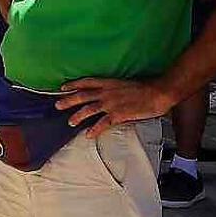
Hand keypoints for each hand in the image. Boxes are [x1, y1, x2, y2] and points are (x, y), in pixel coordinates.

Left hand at [56, 76, 175, 137]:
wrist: (158, 92)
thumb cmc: (146, 88)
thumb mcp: (125, 84)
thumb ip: (114, 89)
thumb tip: (109, 93)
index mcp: (109, 83)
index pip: (86, 82)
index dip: (73, 84)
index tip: (63, 87)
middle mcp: (106, 92)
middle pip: (82, 95)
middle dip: (68, 100)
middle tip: (57, 105)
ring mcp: (111, 103)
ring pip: (88, 109)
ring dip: (77, 116)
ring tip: (70, 121)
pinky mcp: (118, 114)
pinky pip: (102, 123)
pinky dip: (94, 129)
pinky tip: (88, 135)